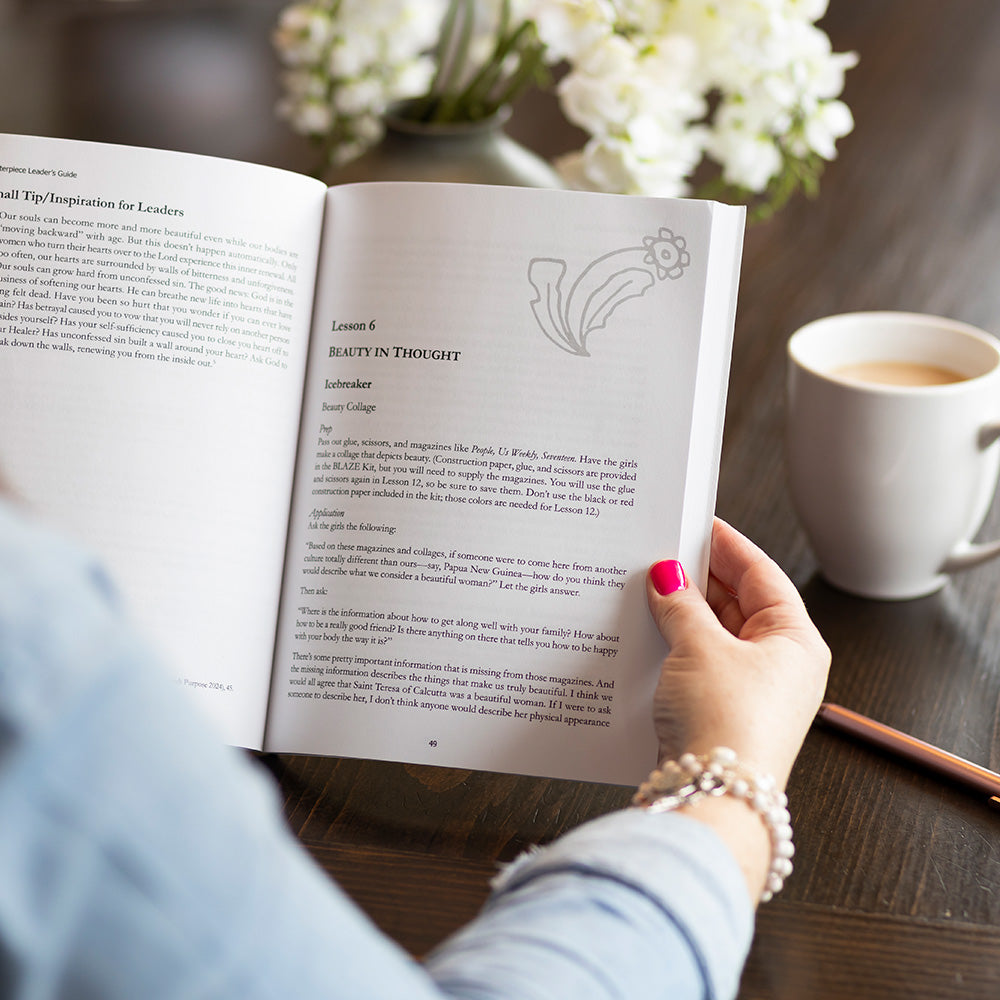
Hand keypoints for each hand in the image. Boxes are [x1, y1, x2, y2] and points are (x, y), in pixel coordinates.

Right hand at [646, 519, 829, 790]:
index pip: (761, 574)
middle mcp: (780, 666)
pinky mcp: (721, 713)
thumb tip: (667, 575)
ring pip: (715, 635)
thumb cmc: (726, 725)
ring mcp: (750, 691)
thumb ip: (682, 605)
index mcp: (796, 641)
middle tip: (659, 553)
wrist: (713, 800)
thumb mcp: (701, 648)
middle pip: (738, 604)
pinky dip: (675, 645)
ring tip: (645, 587)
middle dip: (698, 579)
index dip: (727, 545)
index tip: (697, 522)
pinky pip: (699, 664)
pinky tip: (646, 632)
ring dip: (683, 613)